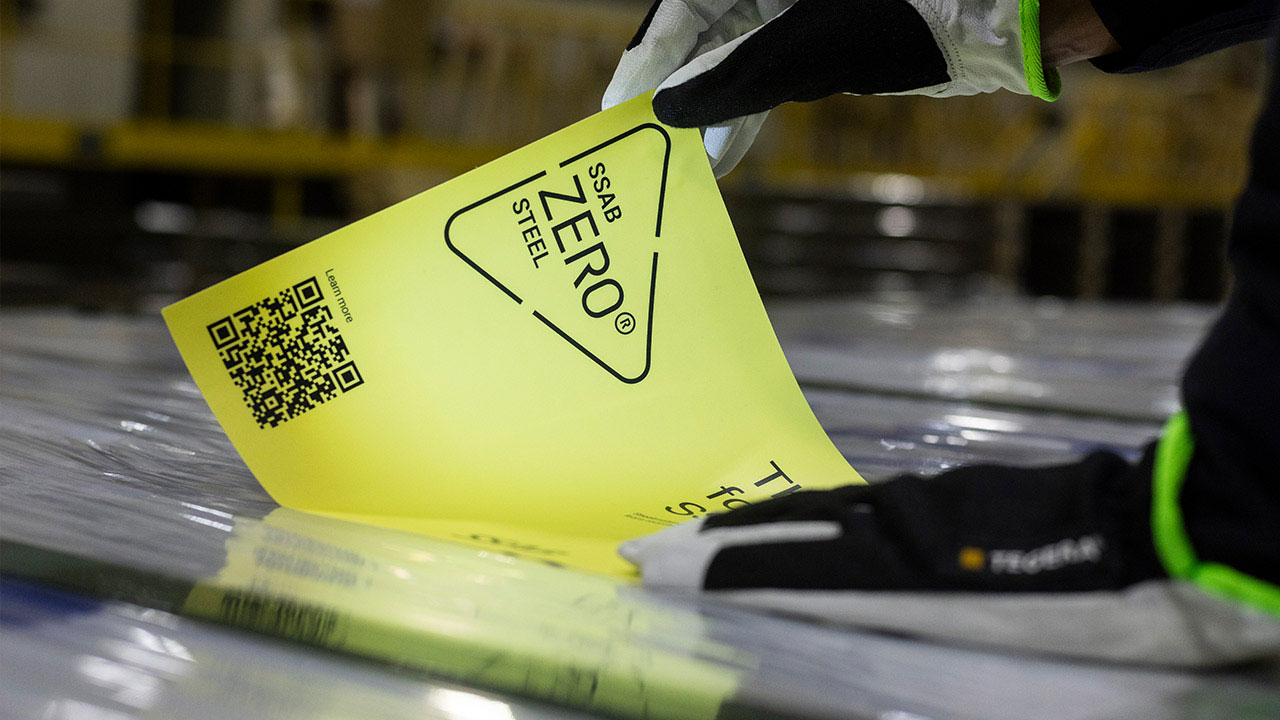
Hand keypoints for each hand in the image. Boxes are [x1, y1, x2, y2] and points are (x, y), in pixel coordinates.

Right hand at [602, 0, 1060, 176]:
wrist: (1001, 13)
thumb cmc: (907, 15)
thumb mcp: (808, 51)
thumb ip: (731, 80)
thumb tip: (670, 111)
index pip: (681, 7)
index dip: (647, 58)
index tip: (619, 106)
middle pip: (700, 29)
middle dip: (675, 88)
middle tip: (642, 140)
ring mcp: (795, 5)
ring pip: (732, 52)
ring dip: (710, 106)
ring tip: (681, 156)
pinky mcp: (823, 29)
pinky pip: (766, 66)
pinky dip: (747, 106)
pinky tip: (724, 145)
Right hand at [619, 447, 1279, 665]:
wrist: (1155, 534)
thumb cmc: (1088, 616)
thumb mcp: (999, 657)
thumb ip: (902, 638)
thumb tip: (826, 643)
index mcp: (897, 569)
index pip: (783, 567)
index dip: (715, 572)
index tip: (654, 572)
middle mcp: (892, 526)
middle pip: (785, 529)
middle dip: (710, 544)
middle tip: (648, 550)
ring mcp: (914, 503)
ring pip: (815, 510)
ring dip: (748, 527)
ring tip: (695, 539)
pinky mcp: (940, 493)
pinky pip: (850, 503)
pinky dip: (799, 515)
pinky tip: (790, 523)